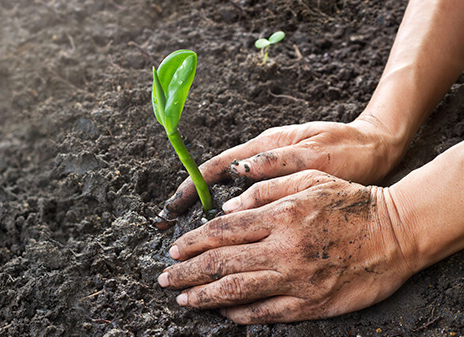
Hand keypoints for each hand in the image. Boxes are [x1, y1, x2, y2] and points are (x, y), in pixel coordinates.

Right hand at [157, 118, 401, 228]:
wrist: (378, 148)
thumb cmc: (349, 150)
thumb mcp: (314, 155)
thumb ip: (276, 162)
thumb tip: (237, 171)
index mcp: (266, 147)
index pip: (217, 166)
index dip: (192, 187)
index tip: (172, 207)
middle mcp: (262, 158)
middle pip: (215, 181)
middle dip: (190, 204)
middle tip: (170, 231)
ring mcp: (271, 171)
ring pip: (230, 194)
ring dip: (208, 215)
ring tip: (190, 242)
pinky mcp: (283, 184)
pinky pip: (249, 202)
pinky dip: (233, 219)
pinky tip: (227, 240)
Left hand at [157, 170, 413, 323]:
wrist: (394, 232)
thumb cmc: (350, 201)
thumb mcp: (308, 179)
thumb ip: (265, 189)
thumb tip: (229, 204)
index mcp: (279, 217)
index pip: (223, 230)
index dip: (193, 241)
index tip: (174, 250)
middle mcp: (282, 249)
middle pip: (221, 263)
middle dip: (187, 272)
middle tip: (166, 278)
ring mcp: (296, 279)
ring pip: (237, 290)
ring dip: (205, 296)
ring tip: (183, 299)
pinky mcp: (311, 302)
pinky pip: (268, 312)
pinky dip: (242, 314)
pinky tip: (224, 313)